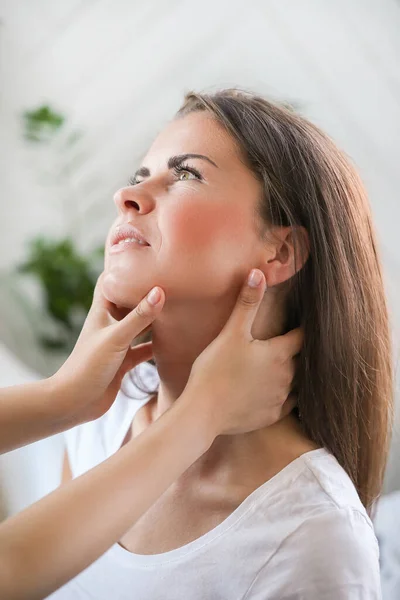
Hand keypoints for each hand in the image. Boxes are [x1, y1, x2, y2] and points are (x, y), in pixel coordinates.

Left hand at [51, 272, 164, 424]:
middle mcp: (110, 323)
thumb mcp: (116, 338)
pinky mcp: (124, 361)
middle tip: (171, 278)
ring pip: (140, 325)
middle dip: (147, 291)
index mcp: (103, 311)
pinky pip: (144, 348)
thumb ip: (140, 316)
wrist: (75, 403)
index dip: (124, 265)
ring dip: (155, 318)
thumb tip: (161, 291)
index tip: (145, 253)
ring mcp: (118, 342)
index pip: (112, 280)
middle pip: (130, 300)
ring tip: (178, 306)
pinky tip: (174, 342)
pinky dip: (157, 345)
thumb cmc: (88, 366)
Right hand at [184, 269, 302, 435]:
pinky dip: (285, 395)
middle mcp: (287, 376)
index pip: (302, 336)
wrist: (203, 412)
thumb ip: (247, 303)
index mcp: (280, 354)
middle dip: (298, 351)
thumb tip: (258, 273)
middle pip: (302, 359)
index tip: (306, 321)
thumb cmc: (215, 369)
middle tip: (295, 342)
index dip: (303, 328)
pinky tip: (278, 391)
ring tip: (287, 365)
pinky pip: (288, 403)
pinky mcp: (273, 416)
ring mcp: (281, 398)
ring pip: (297, 382)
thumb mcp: (231, 332)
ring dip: (294, 373)